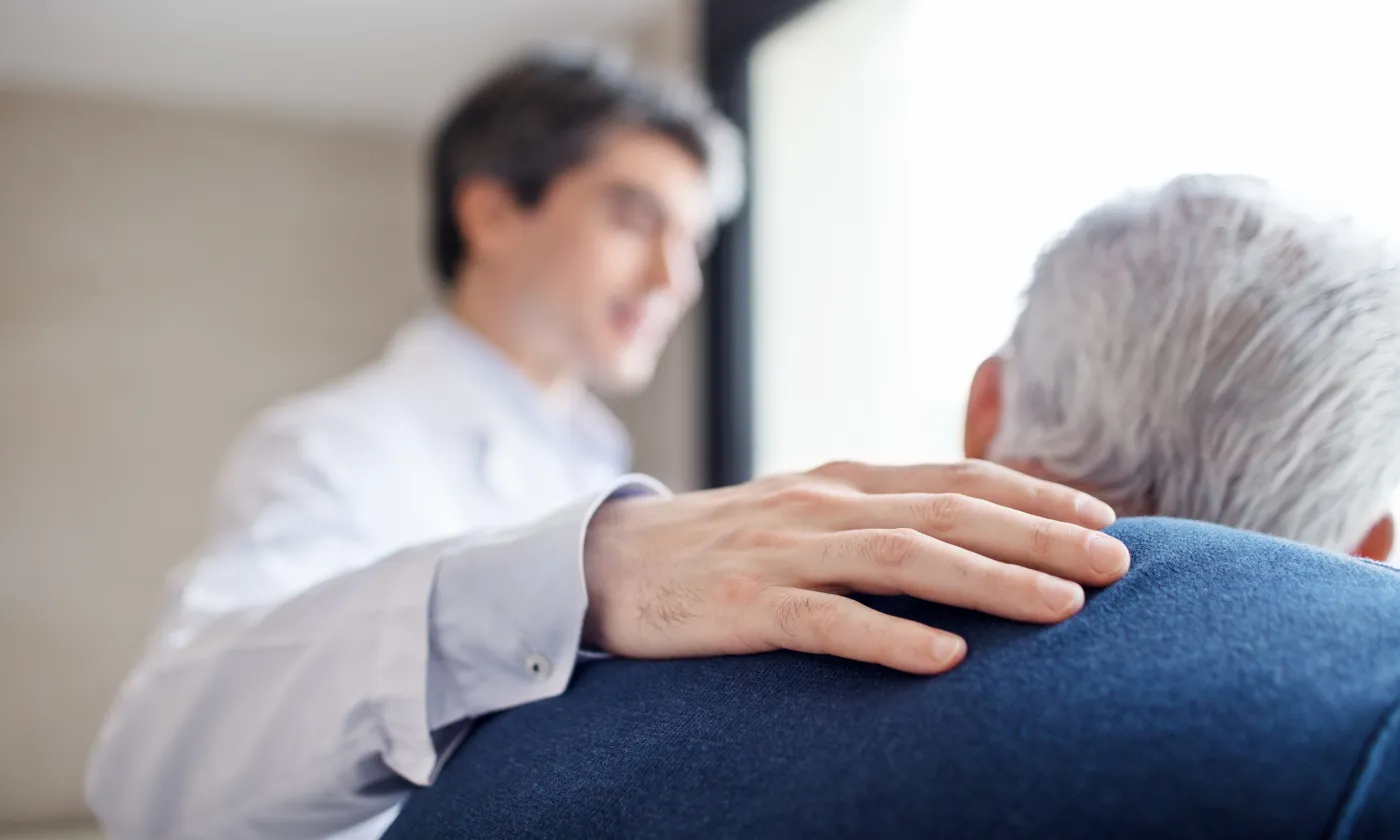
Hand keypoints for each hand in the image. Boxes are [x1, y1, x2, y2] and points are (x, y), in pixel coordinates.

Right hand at [582, 460, 1127, 673]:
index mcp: (843, 480)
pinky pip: (829, 622)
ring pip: (905, 559)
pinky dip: (891, 638)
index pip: (956, 476)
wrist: (609, 562)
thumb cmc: (721, 546)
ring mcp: (785, 552)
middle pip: (950, 513)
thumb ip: (875, 517)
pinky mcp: (747, 606)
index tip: (1103, 517)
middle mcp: (824, 504)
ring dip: (991, 581)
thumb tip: (962, 534)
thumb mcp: (803, 513)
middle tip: (1118, 563)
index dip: (1034, 494)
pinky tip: (948, 660)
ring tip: (1064, 609)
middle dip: (1041, 536)